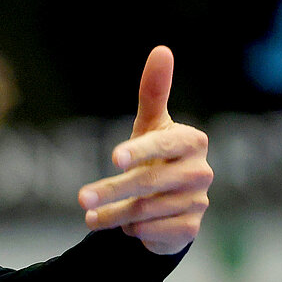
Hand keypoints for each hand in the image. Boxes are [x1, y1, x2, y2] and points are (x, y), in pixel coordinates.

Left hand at [78, 46, 211, 254]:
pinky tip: (122, 230)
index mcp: (192, 141)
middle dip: (111, 191)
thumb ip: (154, 91)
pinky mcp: (190, 229)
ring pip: (147, 211)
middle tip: (81, 198)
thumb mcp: (151, 125)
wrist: (171, 204)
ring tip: (90, 217)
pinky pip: (155, 232)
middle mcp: (201, 172)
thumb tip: (162, 49)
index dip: (140, 151)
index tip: (113, 158)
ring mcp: (198, 202)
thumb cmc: (156, 155)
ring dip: (114, 215)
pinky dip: (134, 232)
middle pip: (149, 182)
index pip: (163, 145)